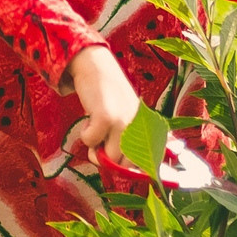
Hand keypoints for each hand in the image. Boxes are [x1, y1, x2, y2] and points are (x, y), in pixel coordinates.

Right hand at [67, 46, 142, 160]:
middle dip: (110, 160)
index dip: (134, 169)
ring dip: (95, 148)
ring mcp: (124, 122)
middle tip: (101, 143)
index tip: (122, 166)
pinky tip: (89, 119)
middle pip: (126, 165)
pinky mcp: (106, 118)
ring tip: (96, 128)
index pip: (151, 160)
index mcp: (149, 127)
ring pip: (108, 158)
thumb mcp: (130, 117)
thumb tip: (131, 170)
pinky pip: (91, 142)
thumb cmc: (110, 96)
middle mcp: (141, 127)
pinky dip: (85, 135)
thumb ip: (133, 141)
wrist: (97, 66)